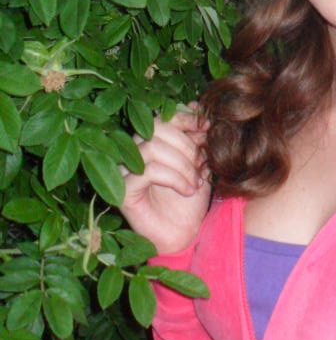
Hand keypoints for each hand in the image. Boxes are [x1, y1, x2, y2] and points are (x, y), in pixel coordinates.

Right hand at [120, 104, 211, 255]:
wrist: (186, 233)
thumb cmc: (191, 197)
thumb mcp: (200, 162)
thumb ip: (196, 136)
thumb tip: (196, 105)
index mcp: (151, 141)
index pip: (162, 117)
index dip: (185, 119)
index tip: (207, 129)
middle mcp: (134, 152)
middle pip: (156, 128)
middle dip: (186, 143)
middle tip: (202, 163)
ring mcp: (125, 171)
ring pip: (151, 148)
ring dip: (182, 163)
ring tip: (196, 180)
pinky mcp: (123, 191)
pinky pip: (148, 171)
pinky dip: (174, 177)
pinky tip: (188, 189)